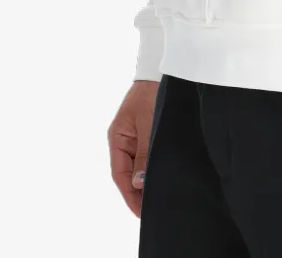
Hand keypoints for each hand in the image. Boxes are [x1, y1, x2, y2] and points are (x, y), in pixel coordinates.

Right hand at [108, 78, 158, 216]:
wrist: (163, 69)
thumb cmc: (152, 93)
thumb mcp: (148, 124)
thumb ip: (144, 153)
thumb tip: (139, 183)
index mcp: (117, 138)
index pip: (120, 174)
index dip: (129, 195)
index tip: (141, 213)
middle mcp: (124, 140)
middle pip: (129, 173)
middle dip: (139, 193)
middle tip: (154, 210)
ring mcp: (136, 136)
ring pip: (139, 165)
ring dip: (147, 181)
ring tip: (160, 198)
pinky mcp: (148, 132)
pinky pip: (148, 155)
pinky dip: (153, 167)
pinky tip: (164, 177)